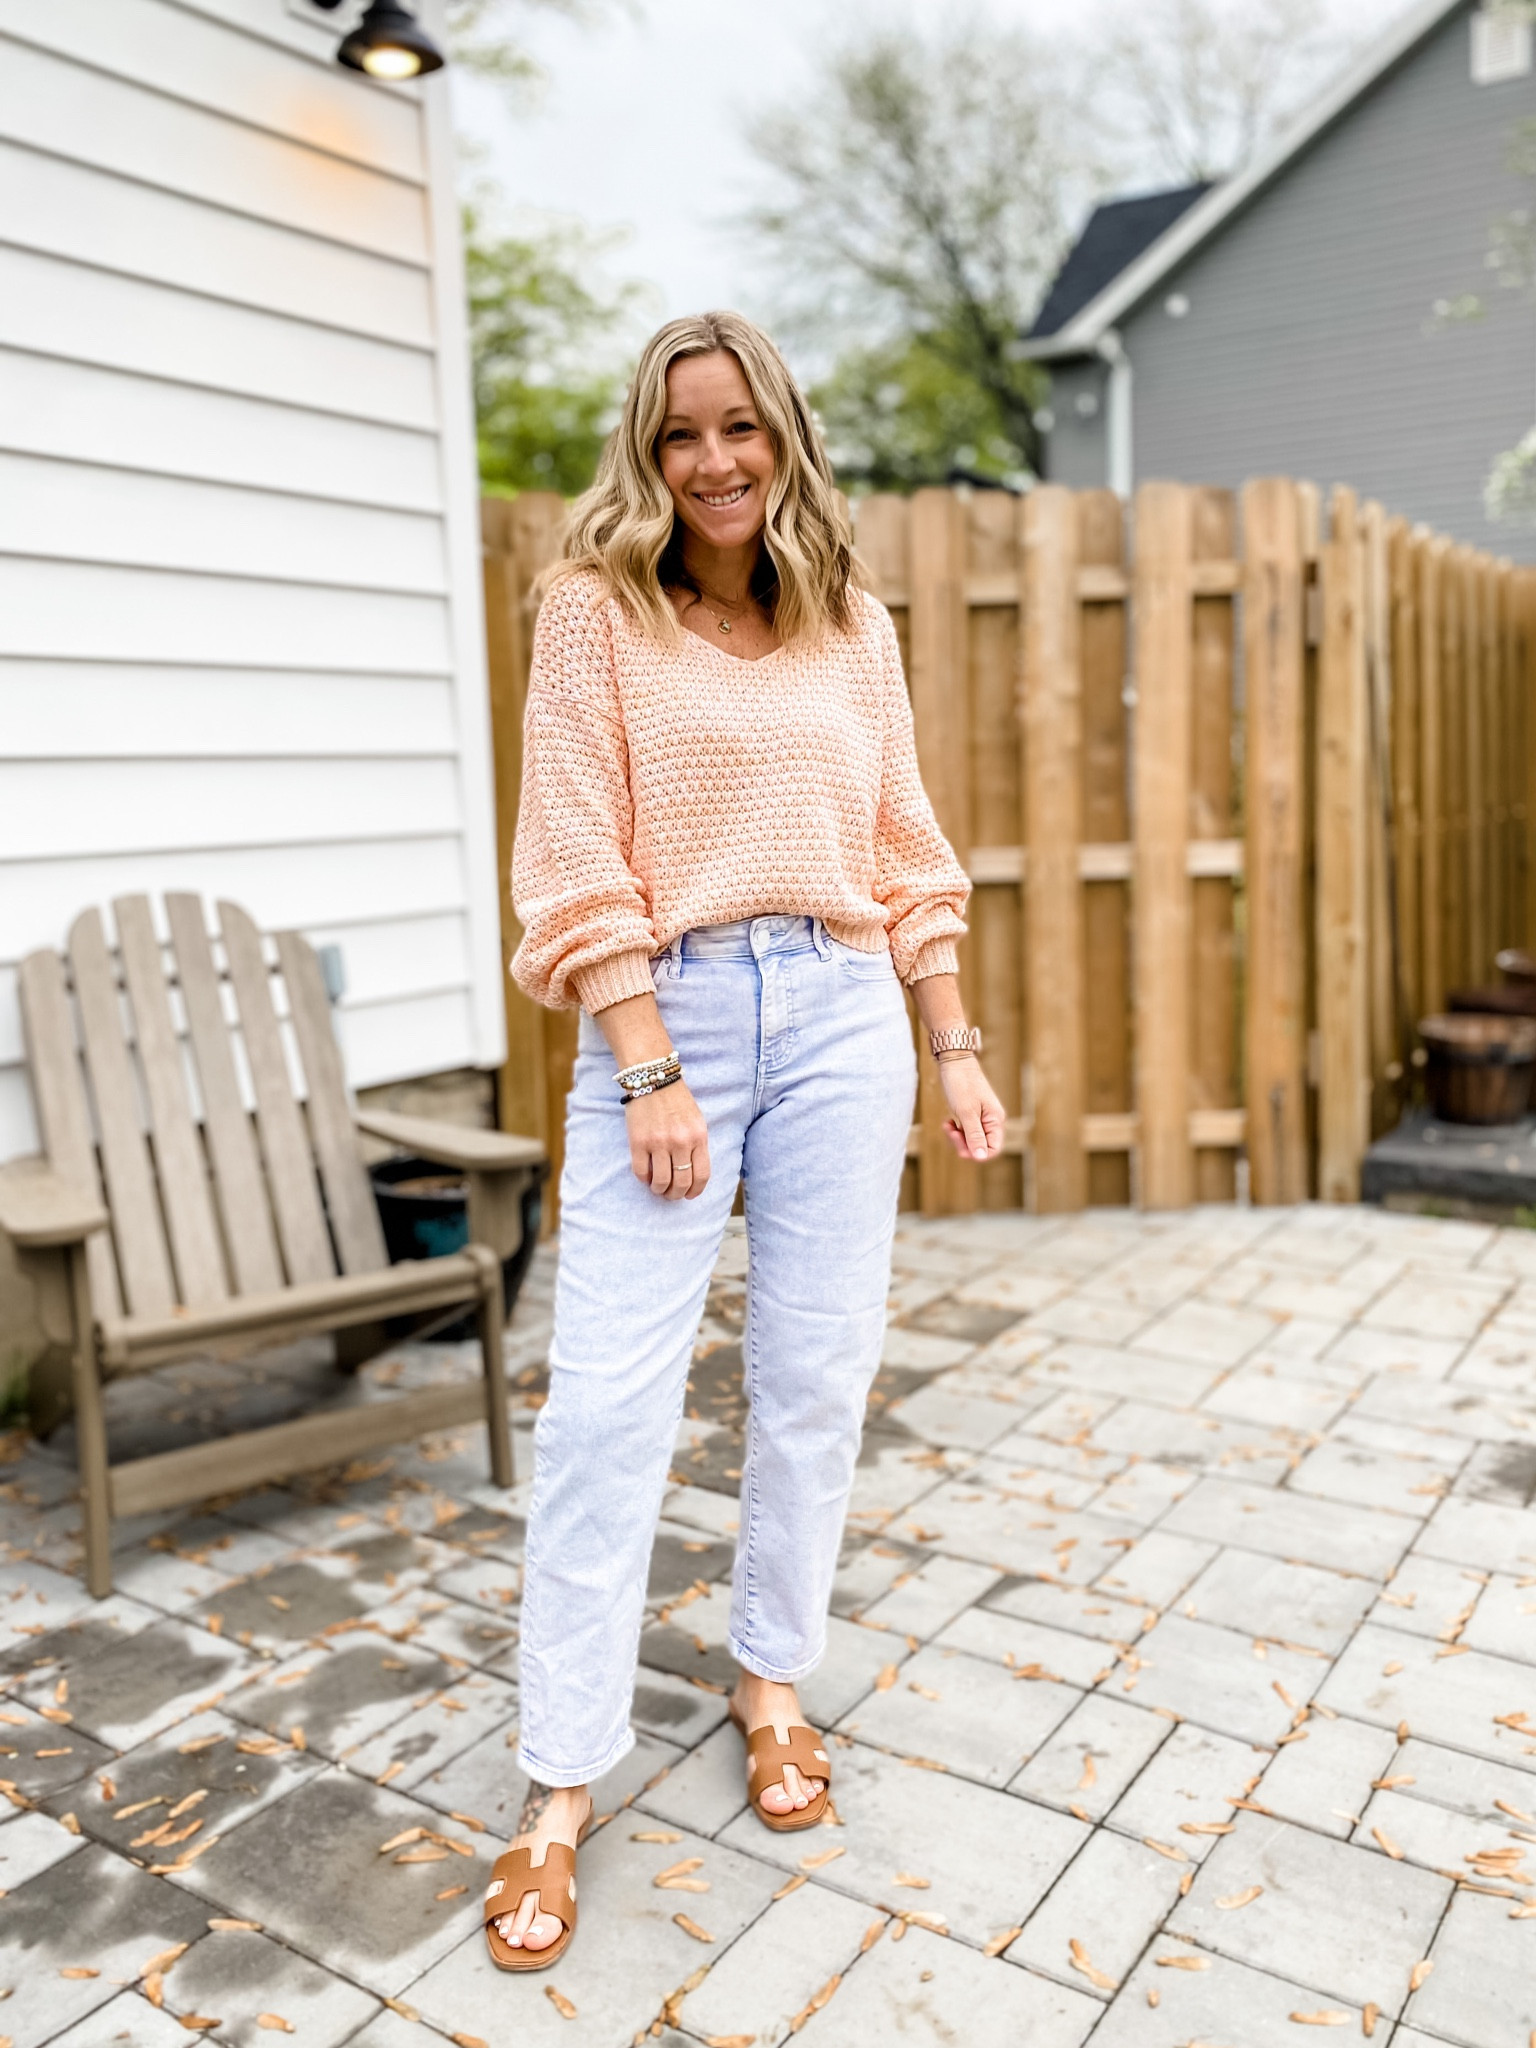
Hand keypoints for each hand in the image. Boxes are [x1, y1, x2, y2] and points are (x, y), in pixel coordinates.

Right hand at [625, 1081, 710, 1199]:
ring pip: (661, 1182)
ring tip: (657, 1187)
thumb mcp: (696, 1120)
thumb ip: (697, 1145)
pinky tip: (646, 1175)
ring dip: (659, 1190)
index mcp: (698, 1136)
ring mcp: (658, 1142)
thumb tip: (692, 1174)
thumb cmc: (676, 1100)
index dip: (695, 1191)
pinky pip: (641, 1172)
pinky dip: (644, 1179)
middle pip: (682, 1182)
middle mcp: (680, 1142)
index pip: (701, 1175)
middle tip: (671, 1194)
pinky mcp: (638, 1142)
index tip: (689, 1195)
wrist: (652, 1077)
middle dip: (676, 1194)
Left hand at [937, 1056, 1006, 1160]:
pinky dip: (955, 1130)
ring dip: (957, 1137)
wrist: (953, 1061)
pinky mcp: (971, 1113)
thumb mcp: (966, 1112)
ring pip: (971, 1139)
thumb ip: (974, 1135)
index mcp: (995, 1120)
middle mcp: (991, 1120)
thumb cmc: (961, 1084)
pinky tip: (948, 1122)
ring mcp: (981, 1117)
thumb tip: (981, 1157)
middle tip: (951, 1133)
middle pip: (981, 1146)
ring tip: (947, 1125)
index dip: (977, 1153)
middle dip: (964, 1144)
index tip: (960, 1145)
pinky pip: (965, 1131)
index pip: (993, 1148)